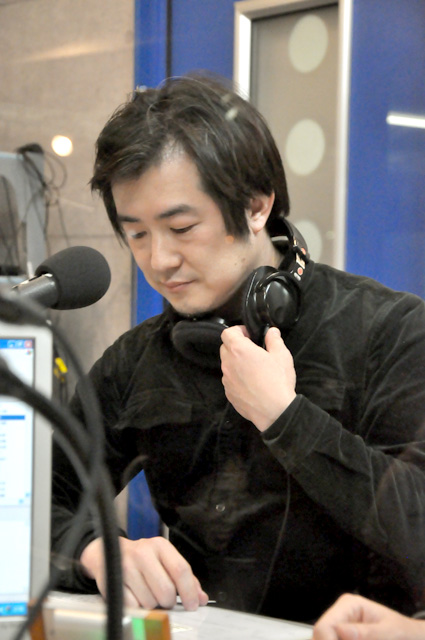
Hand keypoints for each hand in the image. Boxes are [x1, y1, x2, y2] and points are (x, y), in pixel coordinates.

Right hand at [80, 536, 208, 610]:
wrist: (107, 552)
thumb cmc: (142, 559)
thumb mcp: (164, 560)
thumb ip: (185, 578)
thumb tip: (202, 599)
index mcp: (160, 545)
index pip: (181, 569)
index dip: (189, 591)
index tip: (192, 605)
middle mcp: (143, 553)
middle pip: (166, 590)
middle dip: (169, 602)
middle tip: (165, 600)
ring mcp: (126, 567)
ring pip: (150, 602)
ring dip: (152, 606)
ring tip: (148, 595)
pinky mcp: (113, 581)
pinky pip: (133, 607)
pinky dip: (137, 608)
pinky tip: (135, 597)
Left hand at [220, 325, 295, 431]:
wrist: (274, 411)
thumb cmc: (278, 381)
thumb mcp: (281, 356)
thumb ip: (274, 340)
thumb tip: (271, 331)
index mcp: (239, 350)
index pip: (227, 333)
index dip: (237, 331)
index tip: (249, 335)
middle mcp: (228, 364)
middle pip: (225, 348)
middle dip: (236, 346)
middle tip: (252, 351)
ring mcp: (227, 380)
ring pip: (227, 365)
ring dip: (236, 362)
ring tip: (253, 369)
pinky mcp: (228, 394)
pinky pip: (230, 380)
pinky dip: (237, 378)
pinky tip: (252, 383)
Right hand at [313, 593, 424, 639]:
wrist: (412, 637)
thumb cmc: (404, 632)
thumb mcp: (391, 632)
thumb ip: (368, 633)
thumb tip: (341, 631)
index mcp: (348, 605)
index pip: (324, 627)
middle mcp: (340, 614)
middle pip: (320, 637)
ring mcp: (340, 627)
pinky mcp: (344, 637)